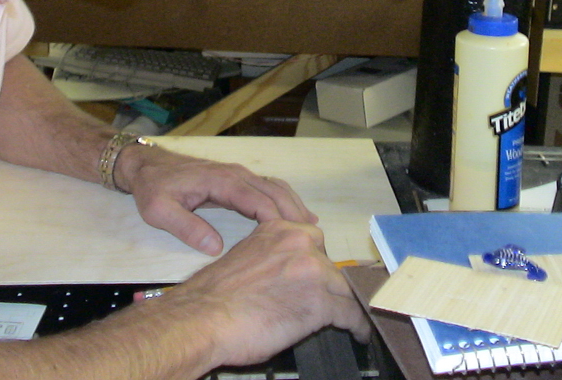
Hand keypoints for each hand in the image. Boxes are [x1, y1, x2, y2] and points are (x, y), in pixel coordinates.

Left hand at [117, 144, 316, 254]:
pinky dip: (285, 200)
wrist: (147, 165)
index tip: (291, 242)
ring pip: (276, 188)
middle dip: (294, 214)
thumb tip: (217, 247)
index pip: (258, 201)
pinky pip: (268, 188)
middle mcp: (236, 174)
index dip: (277, 221)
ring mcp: (238, 174)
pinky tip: (296, 216)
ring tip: (311, 230)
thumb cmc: (153, 188)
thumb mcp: (159, 211)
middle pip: (275, 192)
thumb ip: (186, 228)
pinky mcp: (237, 178)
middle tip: (312, 241)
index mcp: (221, 181)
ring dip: (294, 206)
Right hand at [160, 219, 371, 367]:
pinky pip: (350, 313)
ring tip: (353, 320)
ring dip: (348, 305)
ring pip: (345, 289)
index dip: (320, 266)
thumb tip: (289, 277)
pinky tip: (358, 332)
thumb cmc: (215, 297)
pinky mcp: (319, 302)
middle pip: (332, 265)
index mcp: (278, 229)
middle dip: (332, 286)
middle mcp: (299, 243)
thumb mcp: (247, 258)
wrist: (202, 318)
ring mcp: (312, 271)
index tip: (324, 280)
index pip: (315, 243)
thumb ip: (274, 258)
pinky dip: (357, 325)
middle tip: (333, 303)